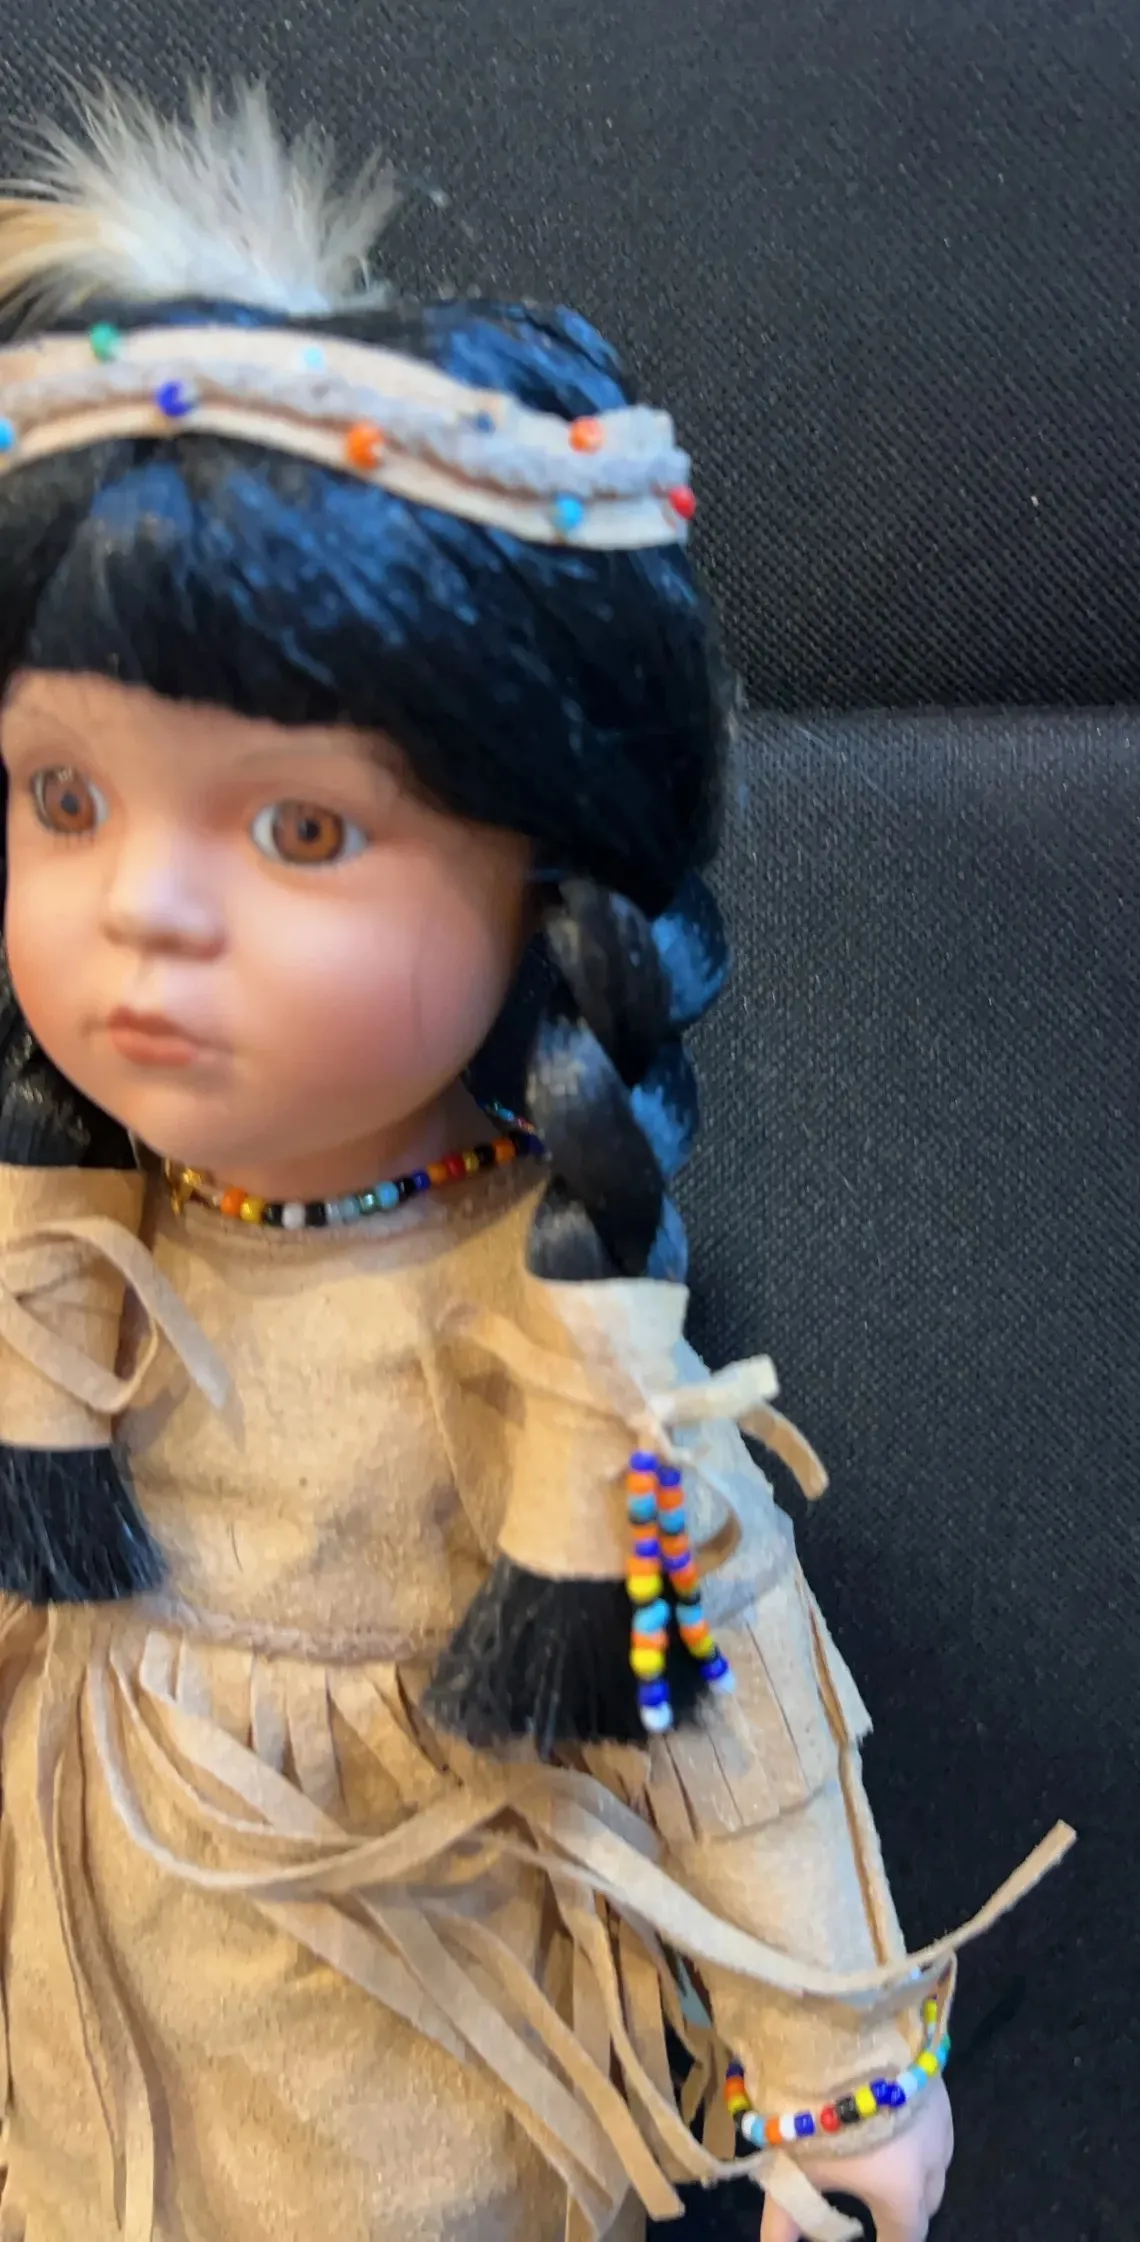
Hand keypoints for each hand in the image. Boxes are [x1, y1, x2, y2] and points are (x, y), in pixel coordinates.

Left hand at [759, 2079, 952, 2241]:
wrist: (845, 2027)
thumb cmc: (820, 2109)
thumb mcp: (795, 2168)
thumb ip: (787, 2219)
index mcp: (902, 2192)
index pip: (907, 2236)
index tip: (879, 2240)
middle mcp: (933, 2161)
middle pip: (928, 2201)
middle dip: (906, 2209)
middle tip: (876, 2203)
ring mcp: (941, 2116)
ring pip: (936, 2158)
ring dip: (915, 2167)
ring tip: (883, 2156)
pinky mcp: (938, 2078)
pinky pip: (934, 2118)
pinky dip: (915, 2127)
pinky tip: (890, 2112)